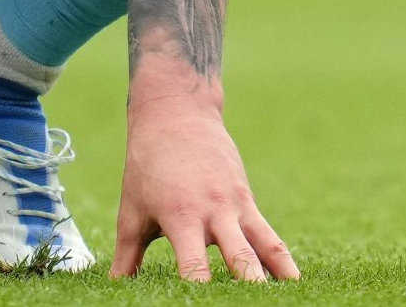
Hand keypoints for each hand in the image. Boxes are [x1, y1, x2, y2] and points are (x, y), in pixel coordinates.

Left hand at [116, 76, 297, 281]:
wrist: (177, 116)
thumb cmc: (148, 167)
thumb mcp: (132, 213)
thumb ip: (126, 258)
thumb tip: (112, 287)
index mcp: (181, 218)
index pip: (193, 267)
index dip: (198, 292)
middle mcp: (214, 212)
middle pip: (239, 257)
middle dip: (248, 283)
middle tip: (256, 303)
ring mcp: (235, 205)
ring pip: (263, 244)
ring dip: (278, 271)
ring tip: (294, 291)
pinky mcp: (246, 200)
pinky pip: (267, 233)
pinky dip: (279, 256)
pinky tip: (291, 278)